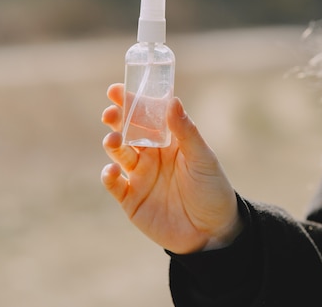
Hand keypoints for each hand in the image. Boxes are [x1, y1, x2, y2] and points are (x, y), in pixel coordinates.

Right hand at [101, 83, 242, 253]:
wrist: (213, 232)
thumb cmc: (212, 190)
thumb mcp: (202, 159)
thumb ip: (186, 132)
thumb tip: (172, 101)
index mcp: (169, 141)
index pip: (147, 115)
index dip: (133, 101)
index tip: (120, 89)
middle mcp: (151, 155)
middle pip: (128, 131)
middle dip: (117, 119)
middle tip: (111, 111)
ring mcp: (140, 176)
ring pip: (118, 153)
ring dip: (112, 143)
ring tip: (114, 139)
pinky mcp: (131, 199)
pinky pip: (114, 184)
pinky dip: (109, 174)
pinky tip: (113, 170)